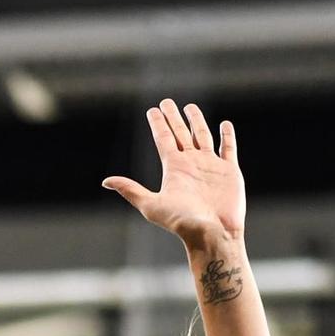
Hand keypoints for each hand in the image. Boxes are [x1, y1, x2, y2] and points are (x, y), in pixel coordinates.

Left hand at [102, 99, 244, 247]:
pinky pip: (228, 148)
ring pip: (202, 136)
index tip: (153, 109)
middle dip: (173, 118)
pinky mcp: (229, 171)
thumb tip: (105, 181)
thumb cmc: (181, 222)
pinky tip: (224, 125)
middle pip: (180, 133)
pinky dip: (227, 136)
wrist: (212, 233)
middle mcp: (191, 164)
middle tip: (166, 102)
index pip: (163, 139)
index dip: (158, 124)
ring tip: (190, 107)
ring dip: (197, 121)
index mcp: (173, 168)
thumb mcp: (151, 205)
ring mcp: (210, 166)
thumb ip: (131, 190)